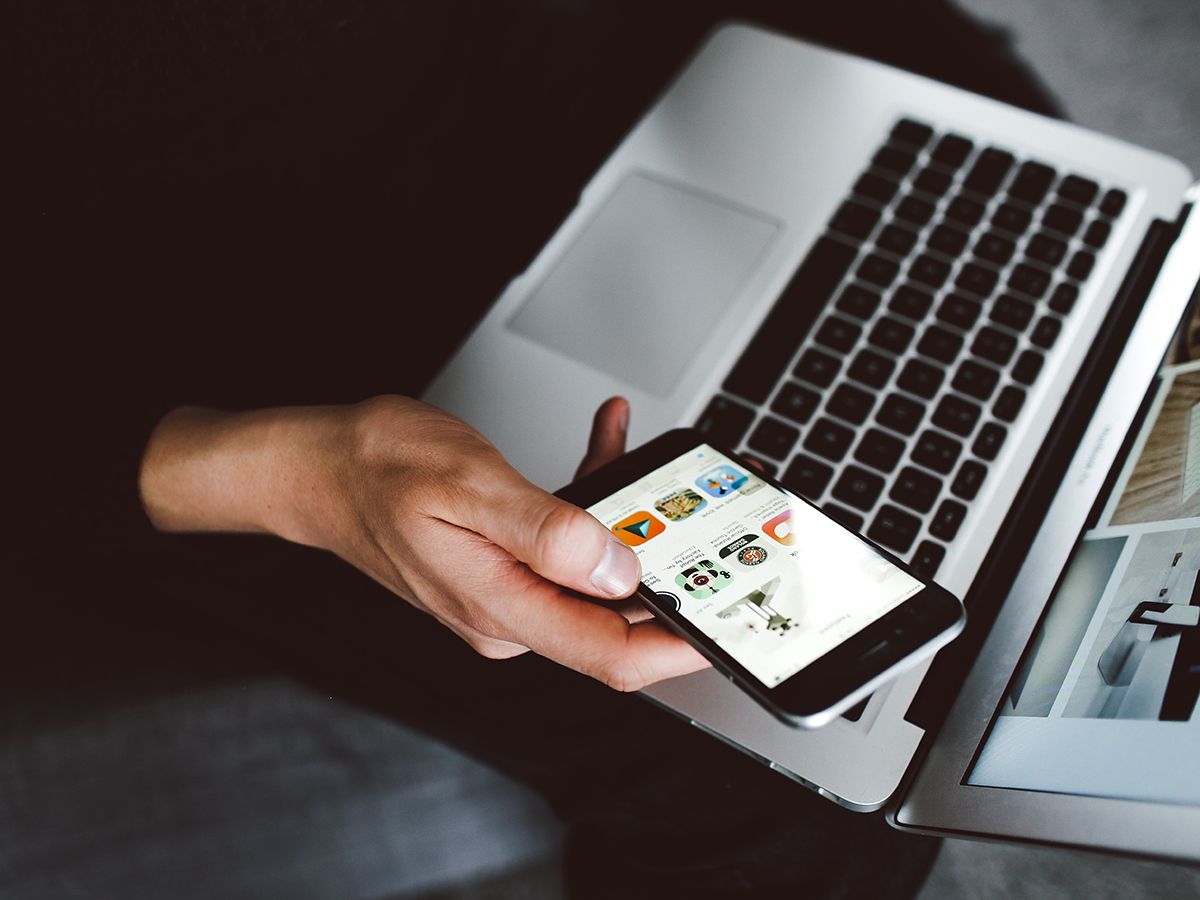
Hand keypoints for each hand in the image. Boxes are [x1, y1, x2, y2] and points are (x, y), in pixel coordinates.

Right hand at [140, 395, 707, 689]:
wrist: (316, 467)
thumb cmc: (373, 469)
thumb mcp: (467, 483)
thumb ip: (547, 531)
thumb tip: (619, 569)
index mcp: (502, 607)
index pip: (612, 653)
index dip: (681, 646)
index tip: (729, 621)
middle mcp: (508, 613)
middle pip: (616, 616)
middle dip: (669, 568)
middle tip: (702, 512)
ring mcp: (507, 594)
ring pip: (597, 574)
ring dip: (628, 519)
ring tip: (636, 454)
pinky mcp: (505, 568)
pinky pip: (569, 546)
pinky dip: (592, 499)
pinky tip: (600, 445)